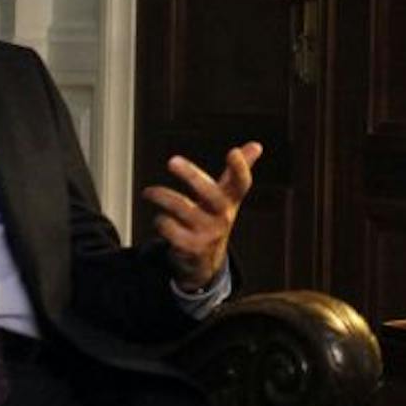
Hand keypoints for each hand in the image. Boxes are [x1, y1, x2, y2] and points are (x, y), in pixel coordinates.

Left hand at [141, 142, 261, 290]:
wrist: (206, 260)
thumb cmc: (214, 218)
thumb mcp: (228, 197)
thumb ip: (237, 171)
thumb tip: (257, 145)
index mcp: (231, 201)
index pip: (241, 184)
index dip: (240, 168)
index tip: (233, 152)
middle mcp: (223, 216)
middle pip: (211, 194)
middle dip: (191, 176)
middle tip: (172, 161)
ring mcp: (207, 233)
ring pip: (182, 208)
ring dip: (162, 196)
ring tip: (148, 192)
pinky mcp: (191, 247)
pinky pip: (170, 229)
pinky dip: (162, 221)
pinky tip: (161, 219)